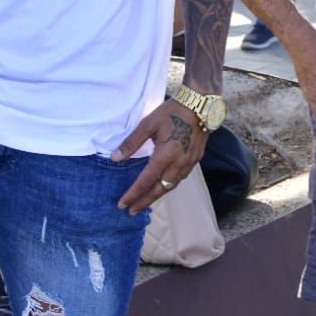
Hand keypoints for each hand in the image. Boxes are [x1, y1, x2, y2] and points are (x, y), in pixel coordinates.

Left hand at [111, 100, 209, 214]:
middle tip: (132, 211)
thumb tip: (115, 158)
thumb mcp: (148, 124)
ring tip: (146, 201)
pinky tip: (163, 184)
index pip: (145, 181)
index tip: (122, 204)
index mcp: (165, 155)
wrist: (200, 104)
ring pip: (171, 185)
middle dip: (145, 201)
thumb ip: (131, 143)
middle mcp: (178, 163)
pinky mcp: (196, 159)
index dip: (133, 194)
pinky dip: (169, 185)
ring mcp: (189, 162)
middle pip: (159, 189)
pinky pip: (180, 178)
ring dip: (157, 195)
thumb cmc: (172, 112)